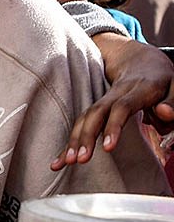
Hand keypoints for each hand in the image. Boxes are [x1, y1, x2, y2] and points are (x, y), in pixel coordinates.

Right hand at [57, 38, 173, 169]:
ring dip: (74, 140)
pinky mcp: (95, 109)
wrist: (139, 58)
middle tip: (80, 159)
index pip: (123, 106)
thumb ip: (173, 102)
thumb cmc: (161, 78)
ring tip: (66, 162)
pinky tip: (58, 161)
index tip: (107, 147)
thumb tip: (163, 114)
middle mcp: (117, 93)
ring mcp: (104, 100)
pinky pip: (81, 124)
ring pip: (85, 118)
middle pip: (96, 112)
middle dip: (85, 136)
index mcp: (140, 88)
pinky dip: (68, 143)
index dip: (113, 126)